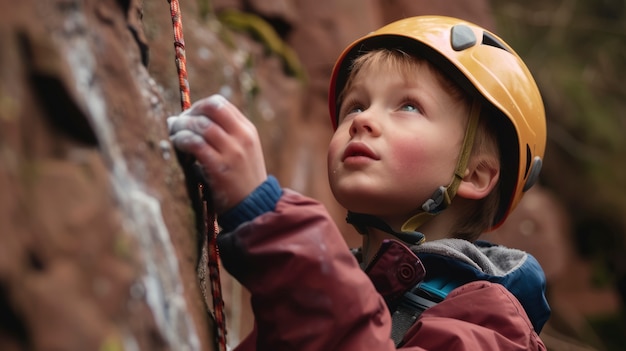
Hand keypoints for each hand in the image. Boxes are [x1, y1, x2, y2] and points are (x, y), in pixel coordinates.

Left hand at [168, 94, 267, 213]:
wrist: (254, 206)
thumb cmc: (242, 179)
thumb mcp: (243, 151)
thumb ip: (224, 135)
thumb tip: (189, 120)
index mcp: (247, 130)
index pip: (220, 104)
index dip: (199, 106)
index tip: (189, 116)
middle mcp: (242, 137)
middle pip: (210, 108)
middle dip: (189, 113)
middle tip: (177, 124)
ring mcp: (232, 152)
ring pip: (200, 125)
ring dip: (181, 127)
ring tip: (174, 136)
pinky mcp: (220, 167)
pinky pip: (195, 144)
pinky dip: (182, 140)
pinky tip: (177, 145)